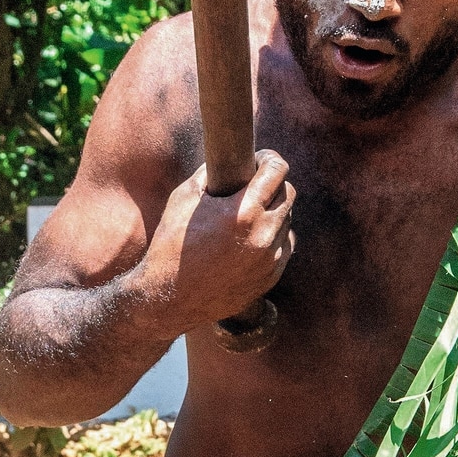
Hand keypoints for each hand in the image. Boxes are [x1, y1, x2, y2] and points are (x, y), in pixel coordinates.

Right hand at [137, 151, 294, 330]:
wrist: (169, 298)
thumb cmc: (171, 244)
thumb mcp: (184, 198)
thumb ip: (210, 173)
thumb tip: (229, 158)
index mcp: (243, 212)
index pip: (277, 171)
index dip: (269, 159)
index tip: (259, 159)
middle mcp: (263, 235)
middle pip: (288, 193)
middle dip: (273, 183)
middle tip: (254, 183)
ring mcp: (269, 259)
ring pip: (287, 221)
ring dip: (273, 211)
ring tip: (249, 213)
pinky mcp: (270, 277)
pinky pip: (284, 247)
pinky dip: (273, 238)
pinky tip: (251, 237)